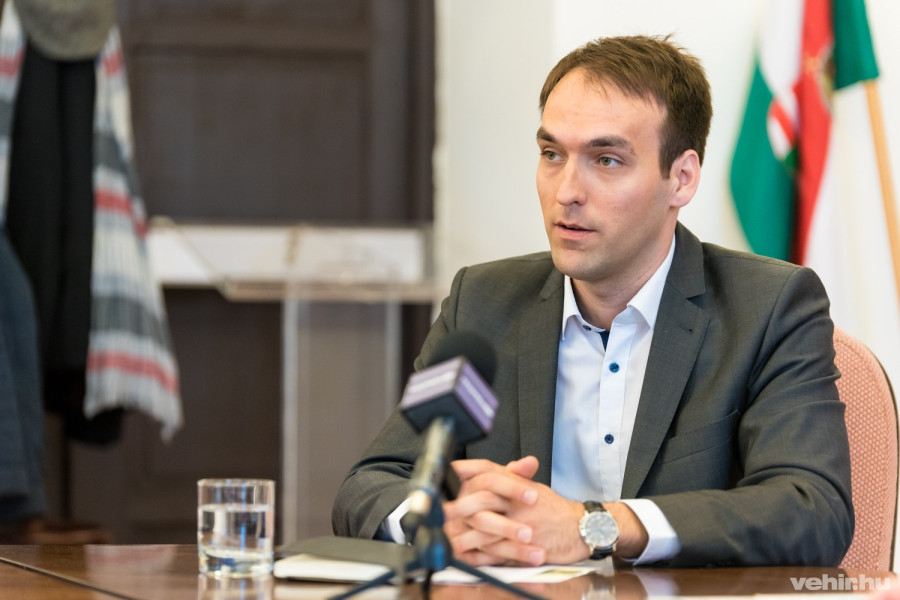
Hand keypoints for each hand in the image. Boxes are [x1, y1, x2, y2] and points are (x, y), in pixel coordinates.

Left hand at [443, 456, 650, 565]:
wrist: (583, 528)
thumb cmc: (556, 510)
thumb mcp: (533, 488)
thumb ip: (511, 480)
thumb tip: (485, 472)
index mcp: (518, 484)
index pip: (489, 470)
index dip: (466, 471)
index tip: (446, 476)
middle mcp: (519, 501)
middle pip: (484, 498)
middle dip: (459, 506)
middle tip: (440, 511)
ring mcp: (522, 524)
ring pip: (487, 528)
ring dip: (464, 534)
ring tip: (447, 538)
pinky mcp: (526, 546)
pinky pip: (498, 552)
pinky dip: (479, 555)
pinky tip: (465, 556)